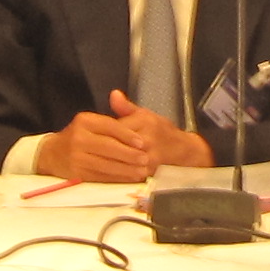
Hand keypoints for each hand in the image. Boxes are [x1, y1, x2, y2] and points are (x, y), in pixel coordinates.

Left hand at [51, 93, 213, 185]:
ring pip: (120, 161)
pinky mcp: (150, 172)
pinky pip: (128, 174)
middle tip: (85, 152)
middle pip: (115, 146)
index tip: (89, 138)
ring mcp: (149, 157)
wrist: (184, 151)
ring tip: (90, 163)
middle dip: (100, 150)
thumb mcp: (146, 114)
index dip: (101, 134)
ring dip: (105, 163)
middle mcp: (147, 138)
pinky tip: (104, 175)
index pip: (115, 128)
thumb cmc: (163, 132)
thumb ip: (126, 107)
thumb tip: (113, 94)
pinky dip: (116, 175)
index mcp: (144, 121)